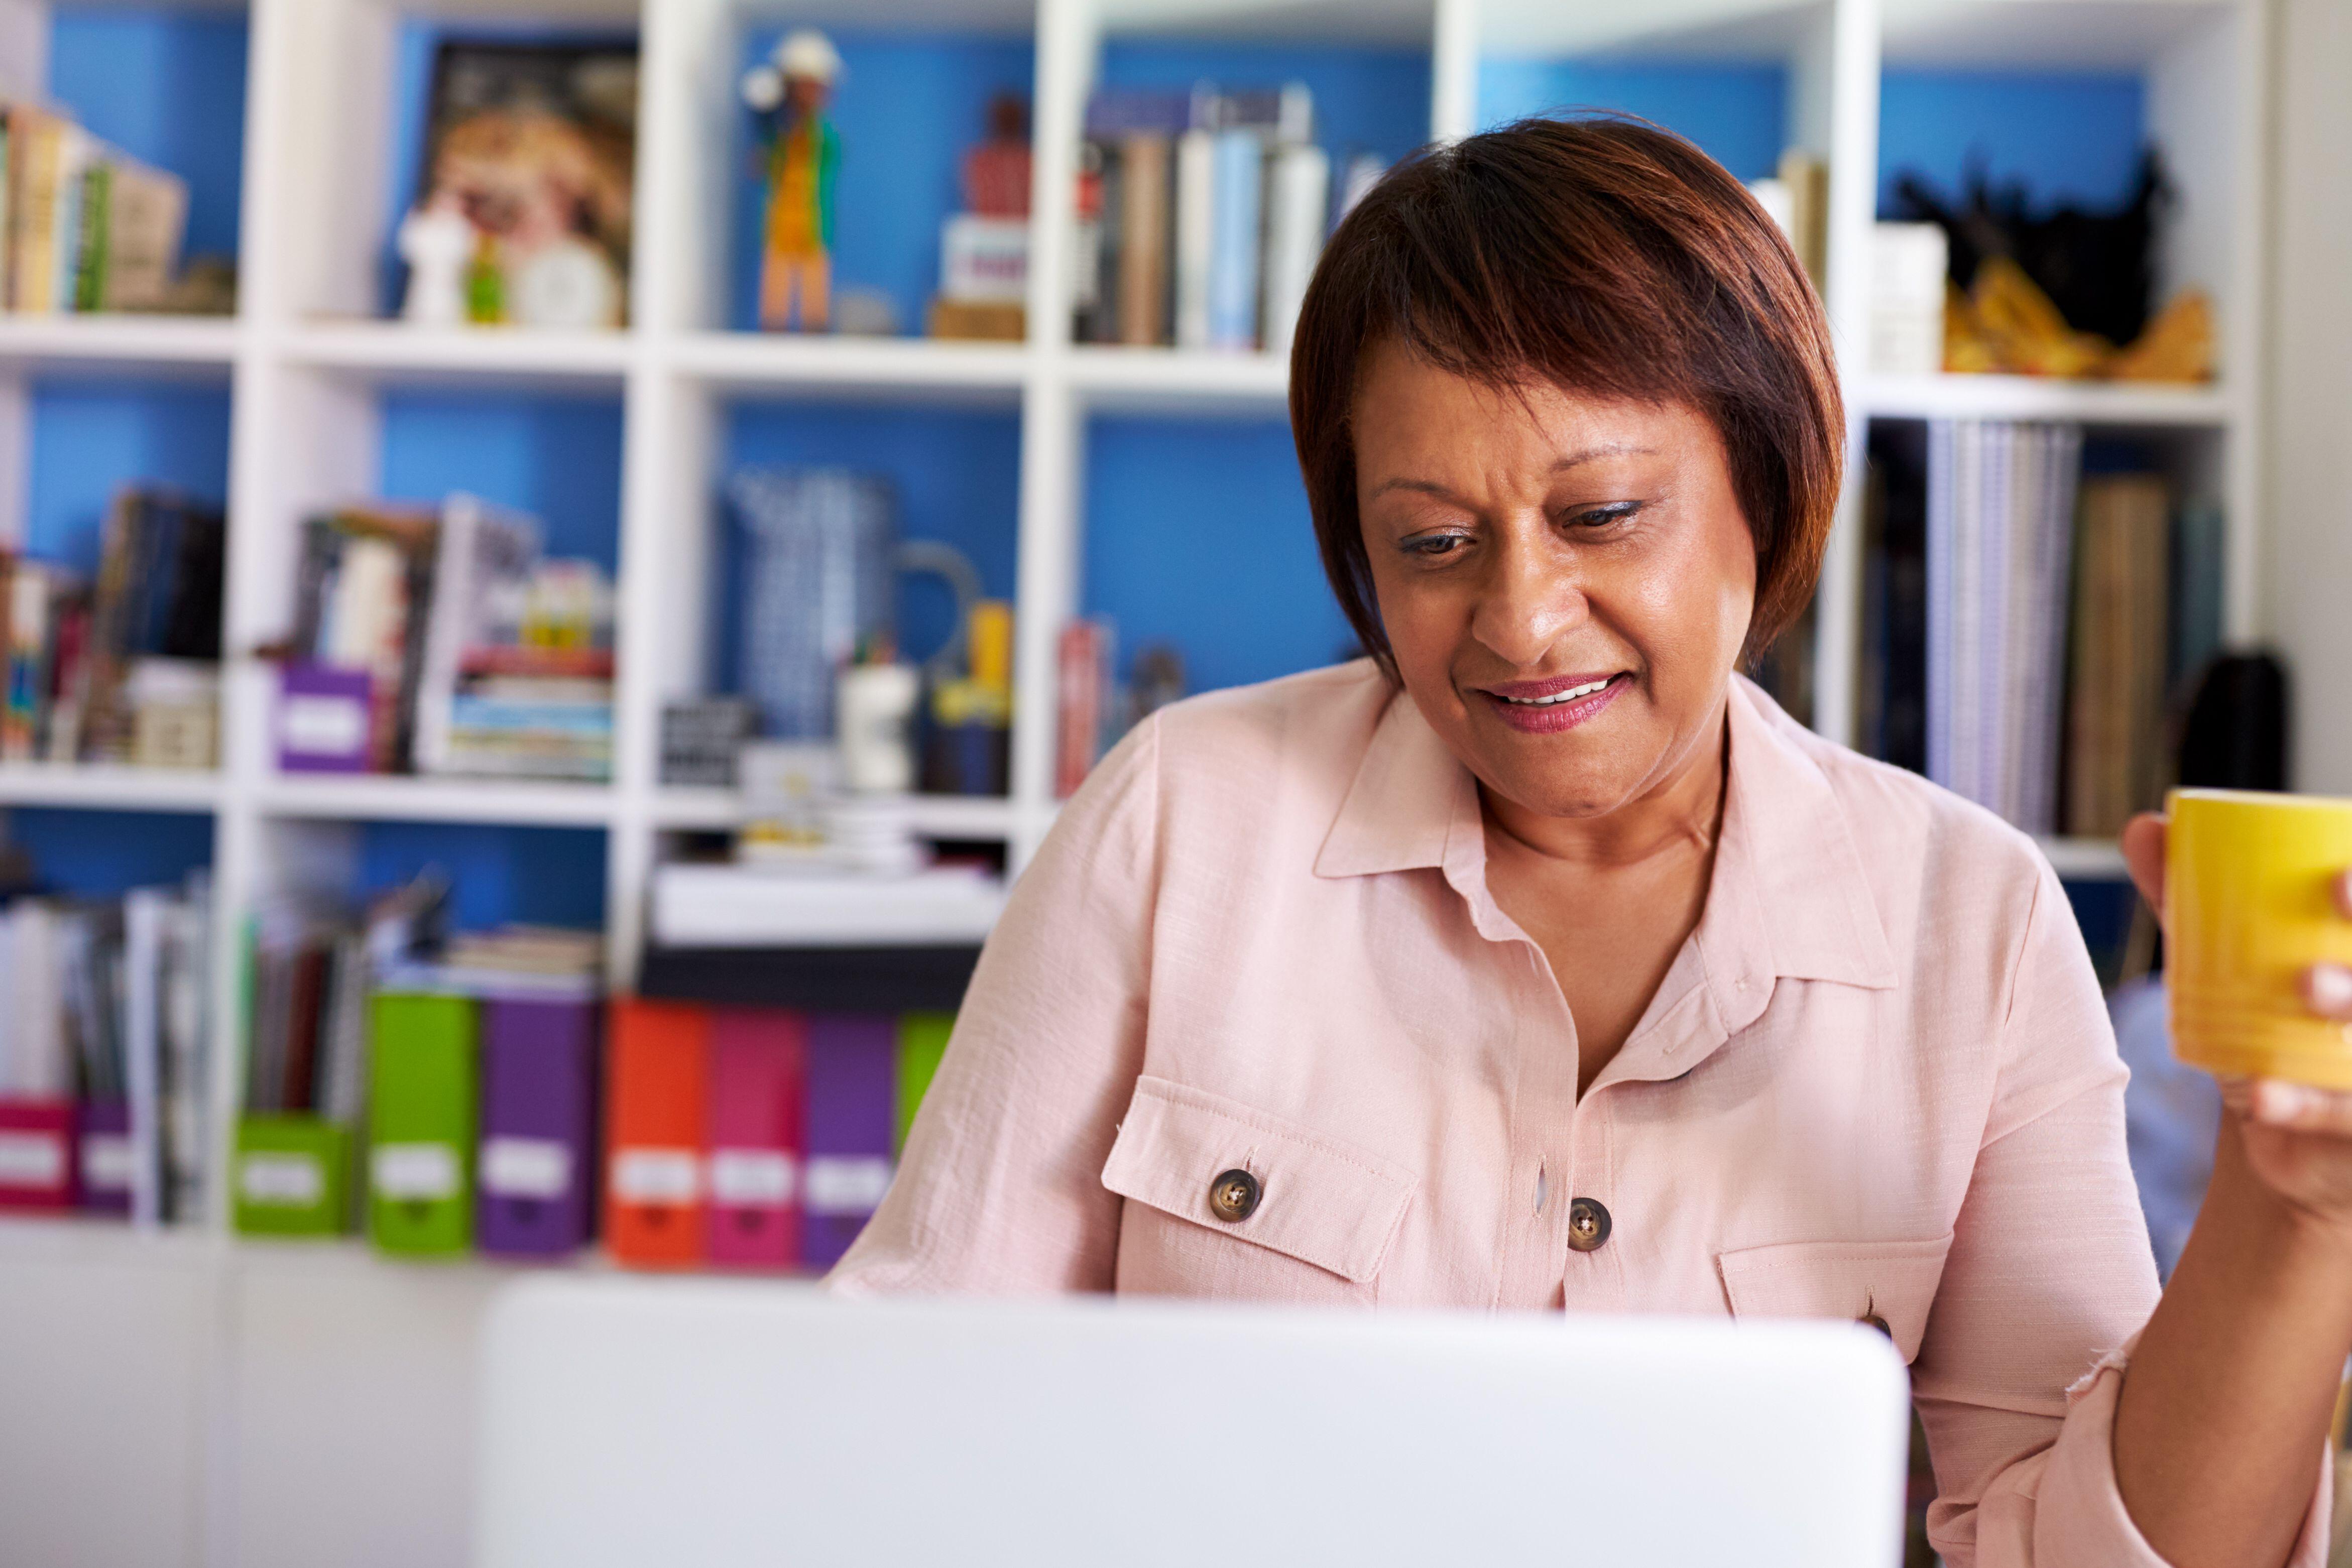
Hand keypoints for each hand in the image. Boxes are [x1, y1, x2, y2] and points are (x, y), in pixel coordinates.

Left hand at [2123, 812, 2351, 1236]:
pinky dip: (2301, 1104)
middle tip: (2311, 962)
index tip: (2336, 882)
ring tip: (2304, 992)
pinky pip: (2340, 1115)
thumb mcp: (2226, 962)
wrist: (2281, 1126)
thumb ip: (2187, 899)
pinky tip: (2264, 1095)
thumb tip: (2144, 828)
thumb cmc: (2265, 1023)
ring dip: (2346, 1011)